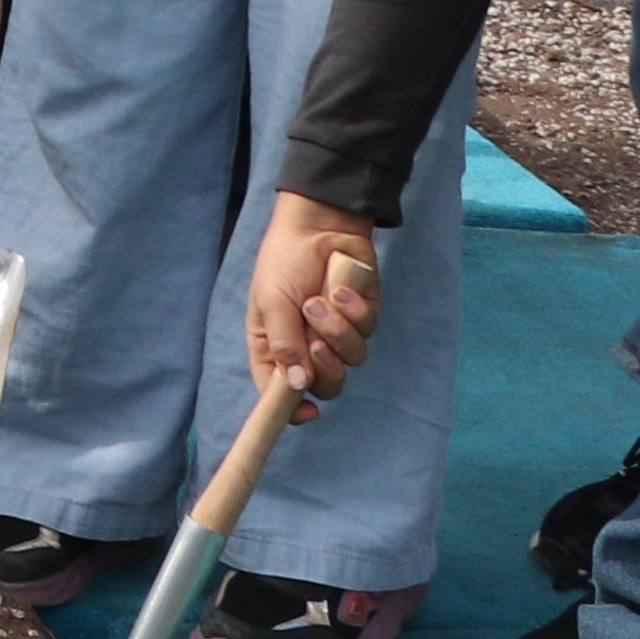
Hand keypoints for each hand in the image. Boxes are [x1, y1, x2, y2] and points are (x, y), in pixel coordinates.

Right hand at [246, 201, 381, 406]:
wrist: (319, 225)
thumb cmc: (284, 262)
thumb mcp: (272, 302)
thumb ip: (284, 345)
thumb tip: (296, 387)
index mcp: (276, 346)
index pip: (281, 390)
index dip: (292, 408)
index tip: (306, 413)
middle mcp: (308, 345)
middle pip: (326, 384)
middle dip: (326, 367)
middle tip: (315, 344)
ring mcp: (339, 332)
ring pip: (351, 358)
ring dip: (337, 331)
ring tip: (321, 300)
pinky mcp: (363, 317)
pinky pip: (367, 330)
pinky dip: (354, 311)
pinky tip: (340, 288)